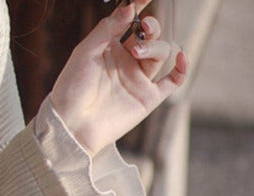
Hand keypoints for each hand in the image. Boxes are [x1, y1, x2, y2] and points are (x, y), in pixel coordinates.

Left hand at [48, 2, 187, 155]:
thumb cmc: (72, 89)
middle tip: (143, 27)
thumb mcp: (85, 52)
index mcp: (111, 47)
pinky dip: (181, 69)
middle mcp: (127, 62)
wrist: (73, 125)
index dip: (140, 5)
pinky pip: (172, 81)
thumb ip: (107, 28)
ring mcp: (138, 79)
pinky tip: (180, 57)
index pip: (132, 21)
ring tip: (138, 52)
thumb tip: (130, 8)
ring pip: (160, 53)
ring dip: (154, 47)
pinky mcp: (147, 98)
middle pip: (151, 35)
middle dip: (151, 27)